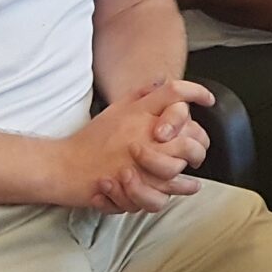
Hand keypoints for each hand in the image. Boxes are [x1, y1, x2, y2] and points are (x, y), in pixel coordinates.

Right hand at [62, 78, 212, 212]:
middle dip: (198, 141)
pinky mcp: (133, 185)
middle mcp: (141, 133)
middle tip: (199, 148)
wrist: (63, 166)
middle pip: (187, 131)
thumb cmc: (89, 140)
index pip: (174, 92)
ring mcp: (139, 160)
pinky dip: (179, 190)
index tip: (208, 100)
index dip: (196, 92)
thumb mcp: (115, 110)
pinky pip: (165, 190)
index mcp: (137, 112)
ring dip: (190, 168)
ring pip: (179, 163)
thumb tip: (162, 81)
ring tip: (194, 171)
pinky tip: (187, 186)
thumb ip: (140, 95)